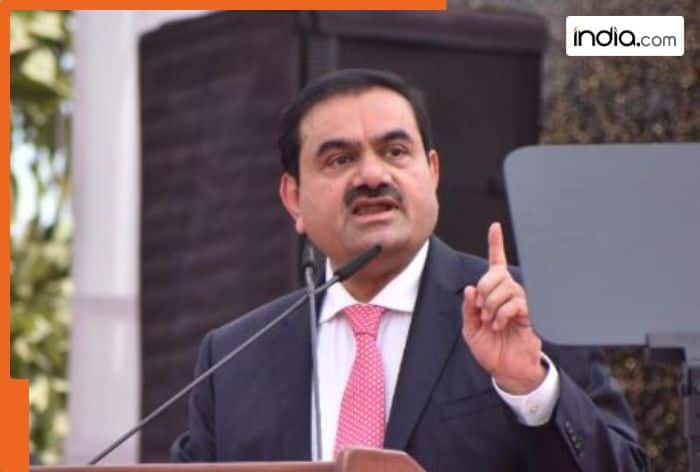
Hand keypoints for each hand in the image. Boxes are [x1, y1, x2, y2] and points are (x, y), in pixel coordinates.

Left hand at [461, 222, 544, 394]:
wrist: (507, 370)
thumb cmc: (491, 349)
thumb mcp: (470, 330)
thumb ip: (468, 309)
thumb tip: (471, 289)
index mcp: (494, 294)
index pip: (496, 264)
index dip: (496, 245)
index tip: (495, 227)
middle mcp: (509, 294)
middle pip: (497, 274)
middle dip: (484, 289)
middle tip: (480, 309)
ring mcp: (520, 303)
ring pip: (506, 287)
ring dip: (492, 304)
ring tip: (491, 322)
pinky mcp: (530, 314)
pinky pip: (516, 302)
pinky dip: (502, 313)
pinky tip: (499, 325)